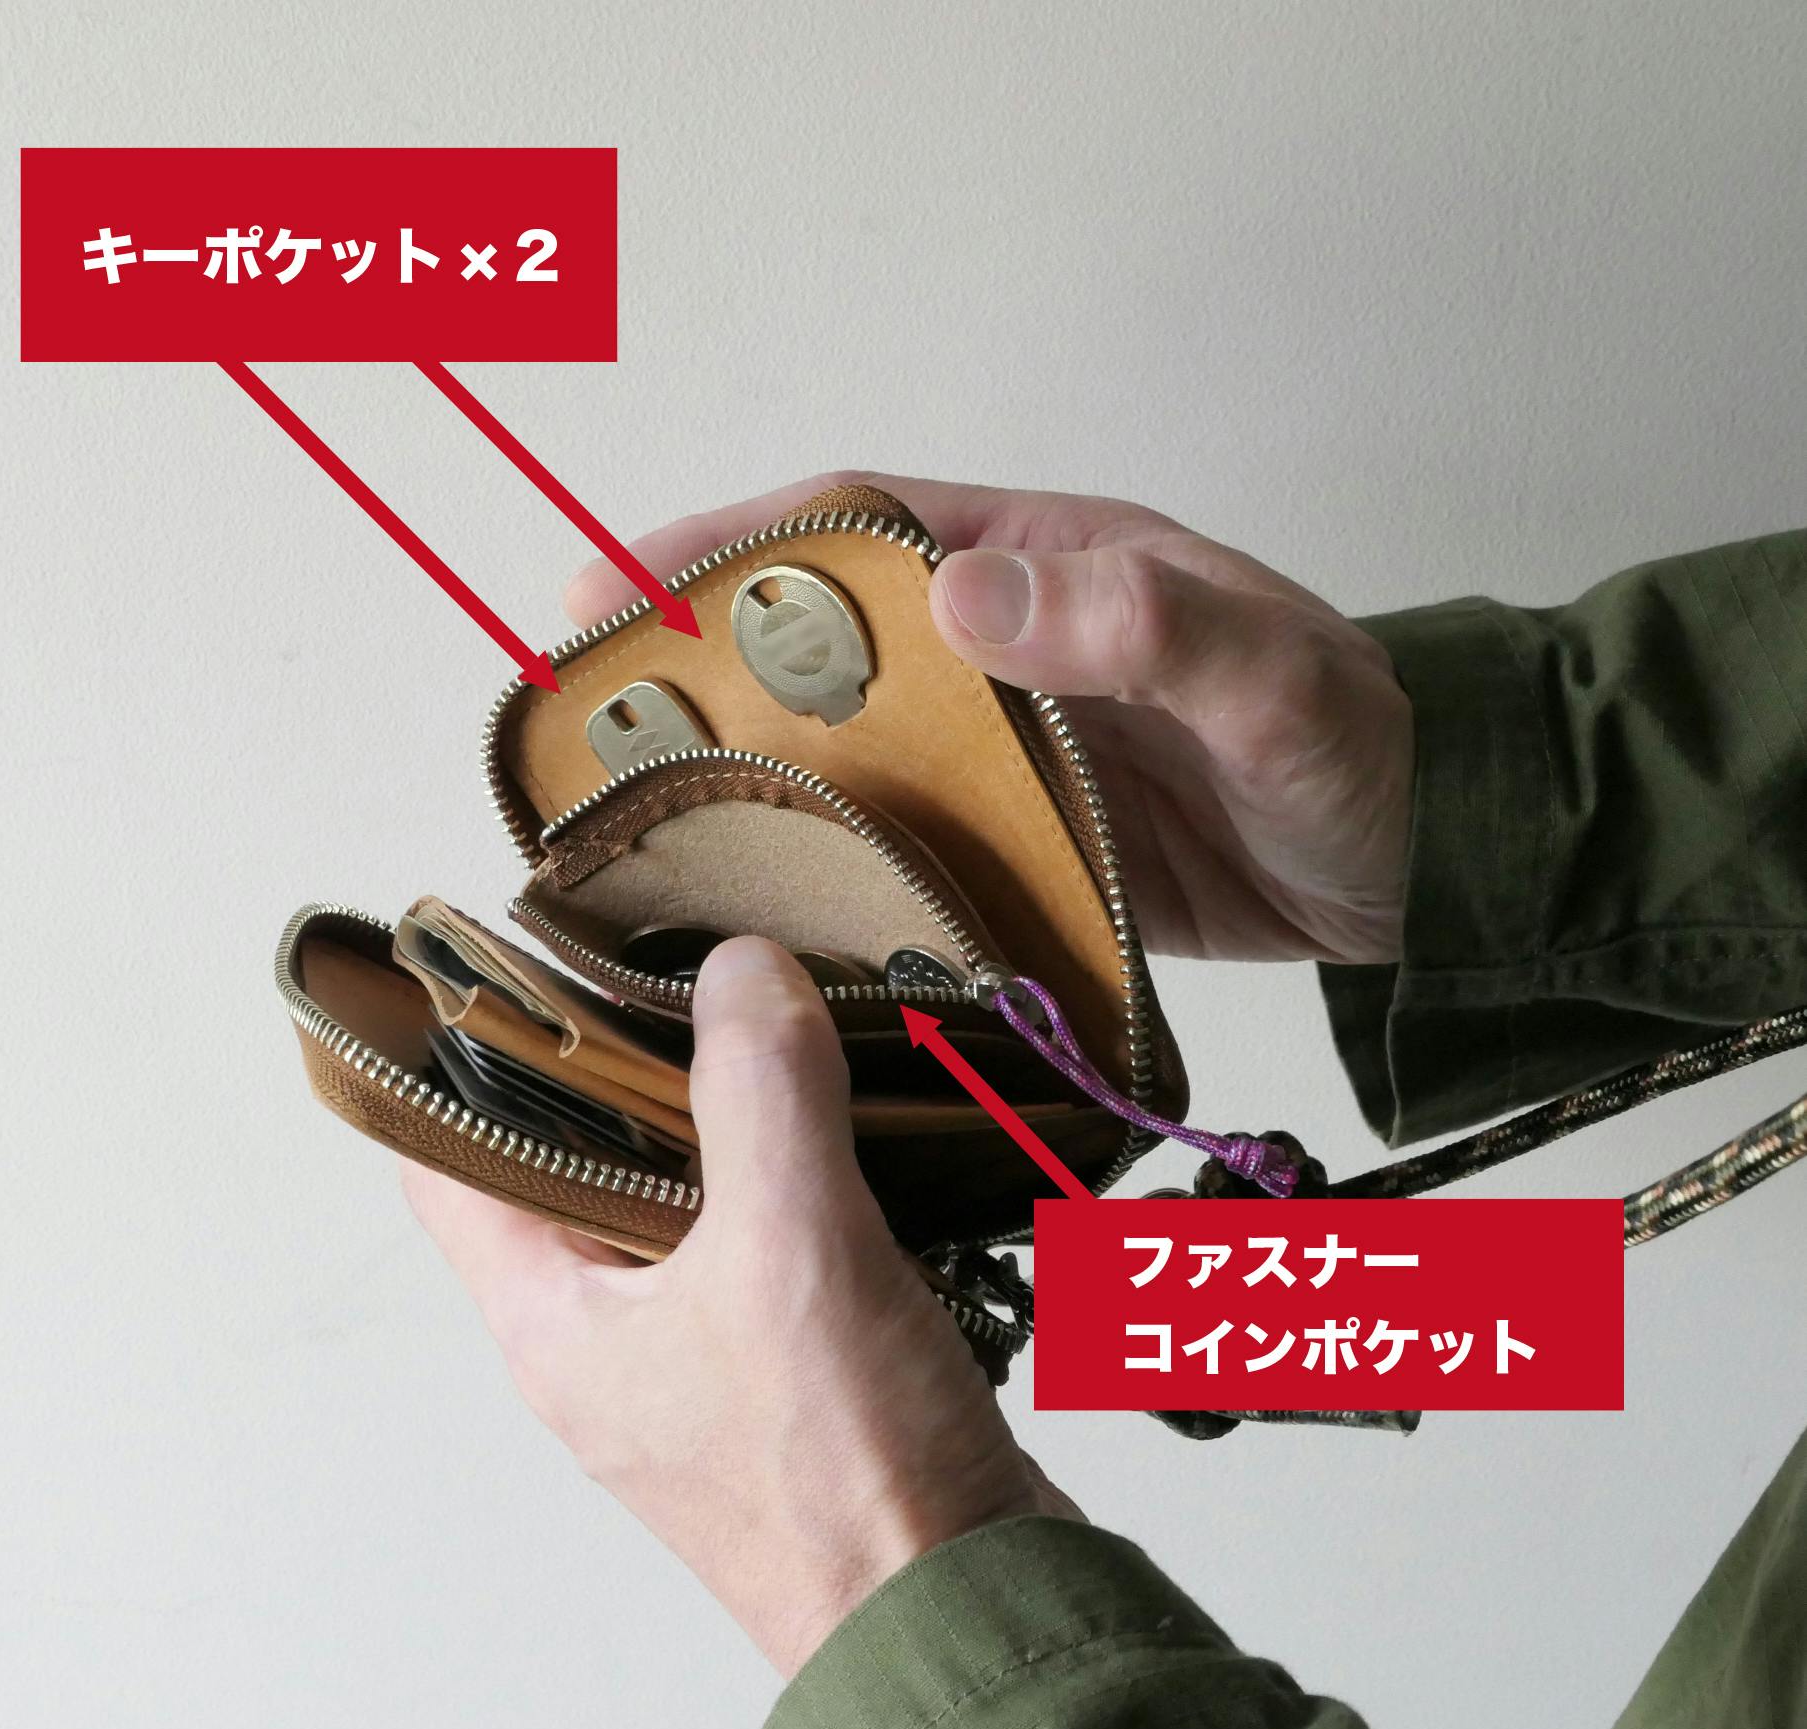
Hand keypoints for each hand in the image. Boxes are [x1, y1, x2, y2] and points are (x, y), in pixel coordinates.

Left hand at [403, 939, 1076, 1675]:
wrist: (968, 1613)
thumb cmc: (845, 1481)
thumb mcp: (789, 1248)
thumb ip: (760, 1091)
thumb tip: (738, 971)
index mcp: (555, 1320)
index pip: (451, 1159)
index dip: (465, 1053)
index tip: (515, 957)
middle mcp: (611, 1339)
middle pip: (582, 1160)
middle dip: (634, 1061)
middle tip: (686, 962)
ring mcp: (703, 1355)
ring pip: (694, 1195)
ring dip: (739, 1115)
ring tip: (784, 1014)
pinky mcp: (794, 1367)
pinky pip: (783, 1238)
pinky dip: (813, 1175)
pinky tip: (863, 1118)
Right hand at [568, 473, 1413, 963]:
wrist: (1432, 867)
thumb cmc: (1360, 747)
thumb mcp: (1270, 678)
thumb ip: (1142, 628)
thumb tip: (964, 592)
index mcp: (1045, 567)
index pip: (853, 531)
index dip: (727, 547)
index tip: (614, 587)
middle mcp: (1006, 651)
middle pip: (820, 639)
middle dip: (698, 662)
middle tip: (584, 722)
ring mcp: (1009, 752)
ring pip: (846, 746)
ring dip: (750, 770)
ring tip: (637, 823)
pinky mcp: (1023, 843)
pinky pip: (902, 841)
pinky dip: (832, 862)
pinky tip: (771, 909)